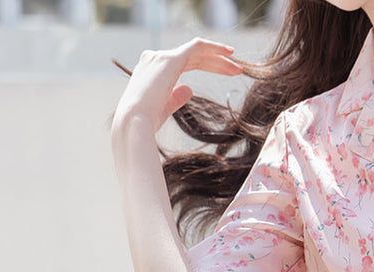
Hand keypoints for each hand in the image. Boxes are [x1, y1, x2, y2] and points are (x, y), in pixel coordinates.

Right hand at [111, 38, 242, 136]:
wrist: (135, 122)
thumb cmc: (146, 123)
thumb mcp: (164, 109)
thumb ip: (176, 97)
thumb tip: (189, 89)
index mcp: (152, 71)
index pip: (184, 63)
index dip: (206, 66)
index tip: (226, 74)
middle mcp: (155, 59)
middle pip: (192, 57)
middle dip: (216, 63)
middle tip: (237, 70)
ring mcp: (162, 57)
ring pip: (196, 51)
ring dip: (219, 58)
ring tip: (238, 68)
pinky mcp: (170, 59)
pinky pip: (196, 47)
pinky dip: (213, 48)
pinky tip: (229, 53)